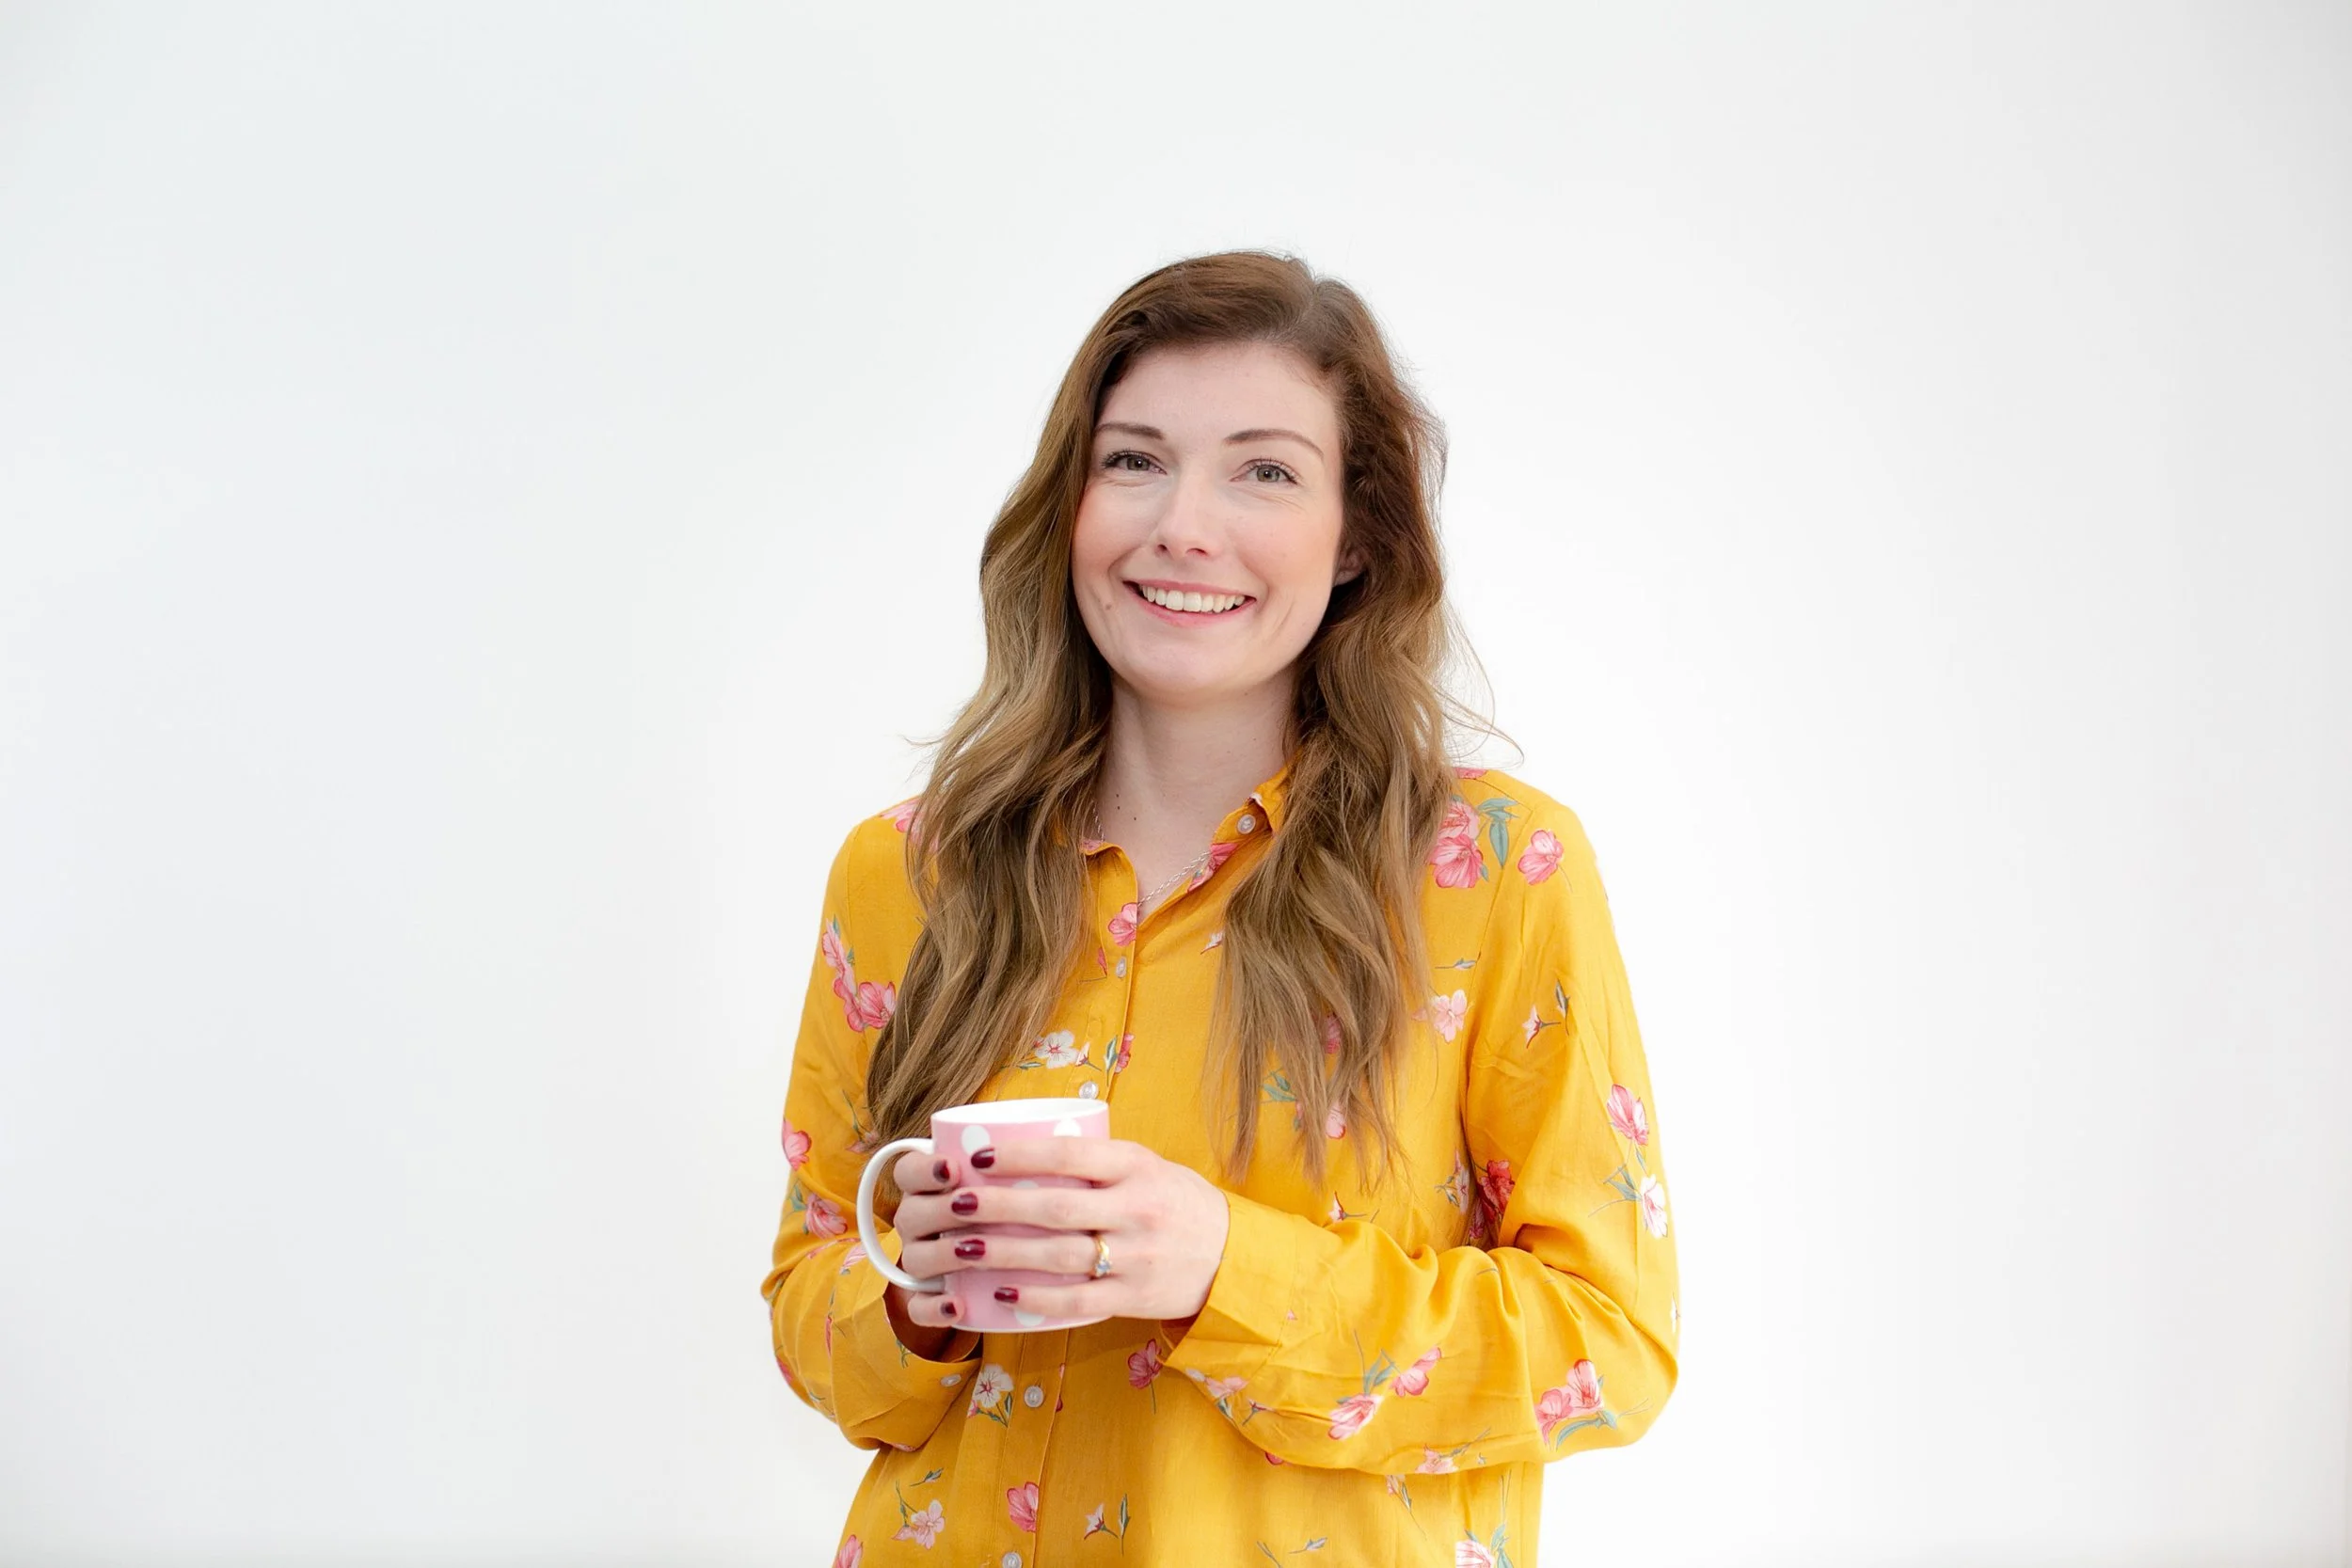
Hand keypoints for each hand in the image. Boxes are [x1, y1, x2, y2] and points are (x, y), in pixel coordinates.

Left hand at [889, 1136, 1230, 1327]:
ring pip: (1059, 1256)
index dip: (1021, 1155)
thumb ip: (1096, 1161)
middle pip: (1055, 1207)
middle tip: (954, 1203)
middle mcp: (1137, 1209)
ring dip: (1004, 1253)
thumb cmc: (1175, 1202)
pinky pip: (1078, 1301)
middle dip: (997, 1206)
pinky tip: (1001, 1294)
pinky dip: (1037, 1299)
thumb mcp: (1147, 1165)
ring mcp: (1135, 1257)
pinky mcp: (1133, 1297)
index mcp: (1137, 1167)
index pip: (1071, 1155)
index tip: (978, 1157)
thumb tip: (1018, 1147)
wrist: (1232, 1256)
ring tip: (960, 1248)